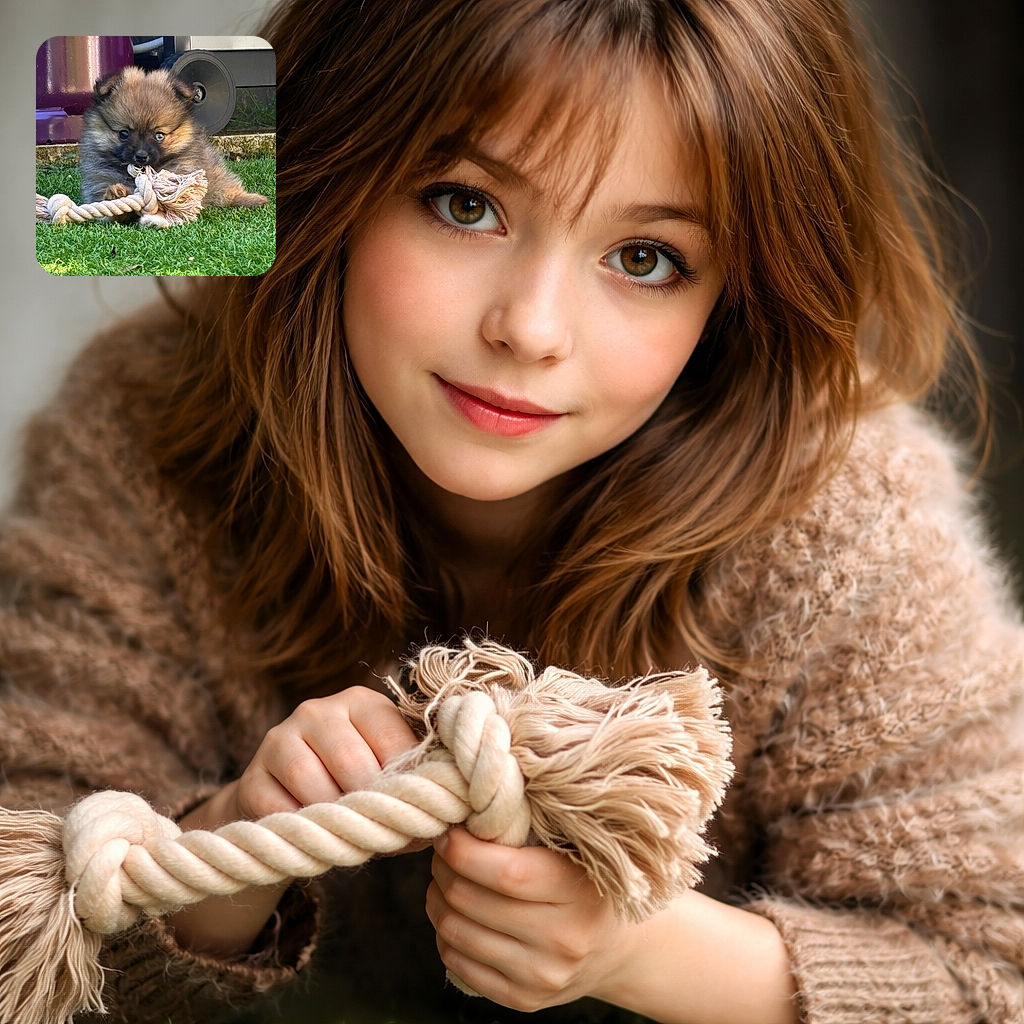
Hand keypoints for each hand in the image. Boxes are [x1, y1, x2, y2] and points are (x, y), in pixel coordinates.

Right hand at [171, 685, 418, 957]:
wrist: (289, 803)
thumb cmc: (355, 788)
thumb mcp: (386, 776)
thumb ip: (414, 785)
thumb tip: (449, 815)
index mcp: (362, 702)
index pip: (393, 741)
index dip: (408, 787)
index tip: (418, 815)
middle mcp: (318, 710)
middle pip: (353, 763)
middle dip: (372, 807)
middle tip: (382, 832)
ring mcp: (279, 738)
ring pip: (314, 785)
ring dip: (337, 821)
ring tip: (351, 835)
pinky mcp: (252, 776)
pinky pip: (280, 812)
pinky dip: (303, 833)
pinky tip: (315, 837)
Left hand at [426, 827, 638, 1011]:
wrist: (615, 949)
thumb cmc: (583, 883)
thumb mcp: (573, 852)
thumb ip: (527, 832)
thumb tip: (466, 812)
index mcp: (577, 891)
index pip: (506, 872)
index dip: (464, 850)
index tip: (450, 830)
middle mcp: (562, 940)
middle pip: (470, 899)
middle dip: (443, 868)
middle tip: (443, 850)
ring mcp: (542, 976)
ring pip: (455, 932)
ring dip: (436, 899)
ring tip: (443, 879)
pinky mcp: (523, 1000)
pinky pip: (457, 964)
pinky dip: (444, 934)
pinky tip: (454, 912)